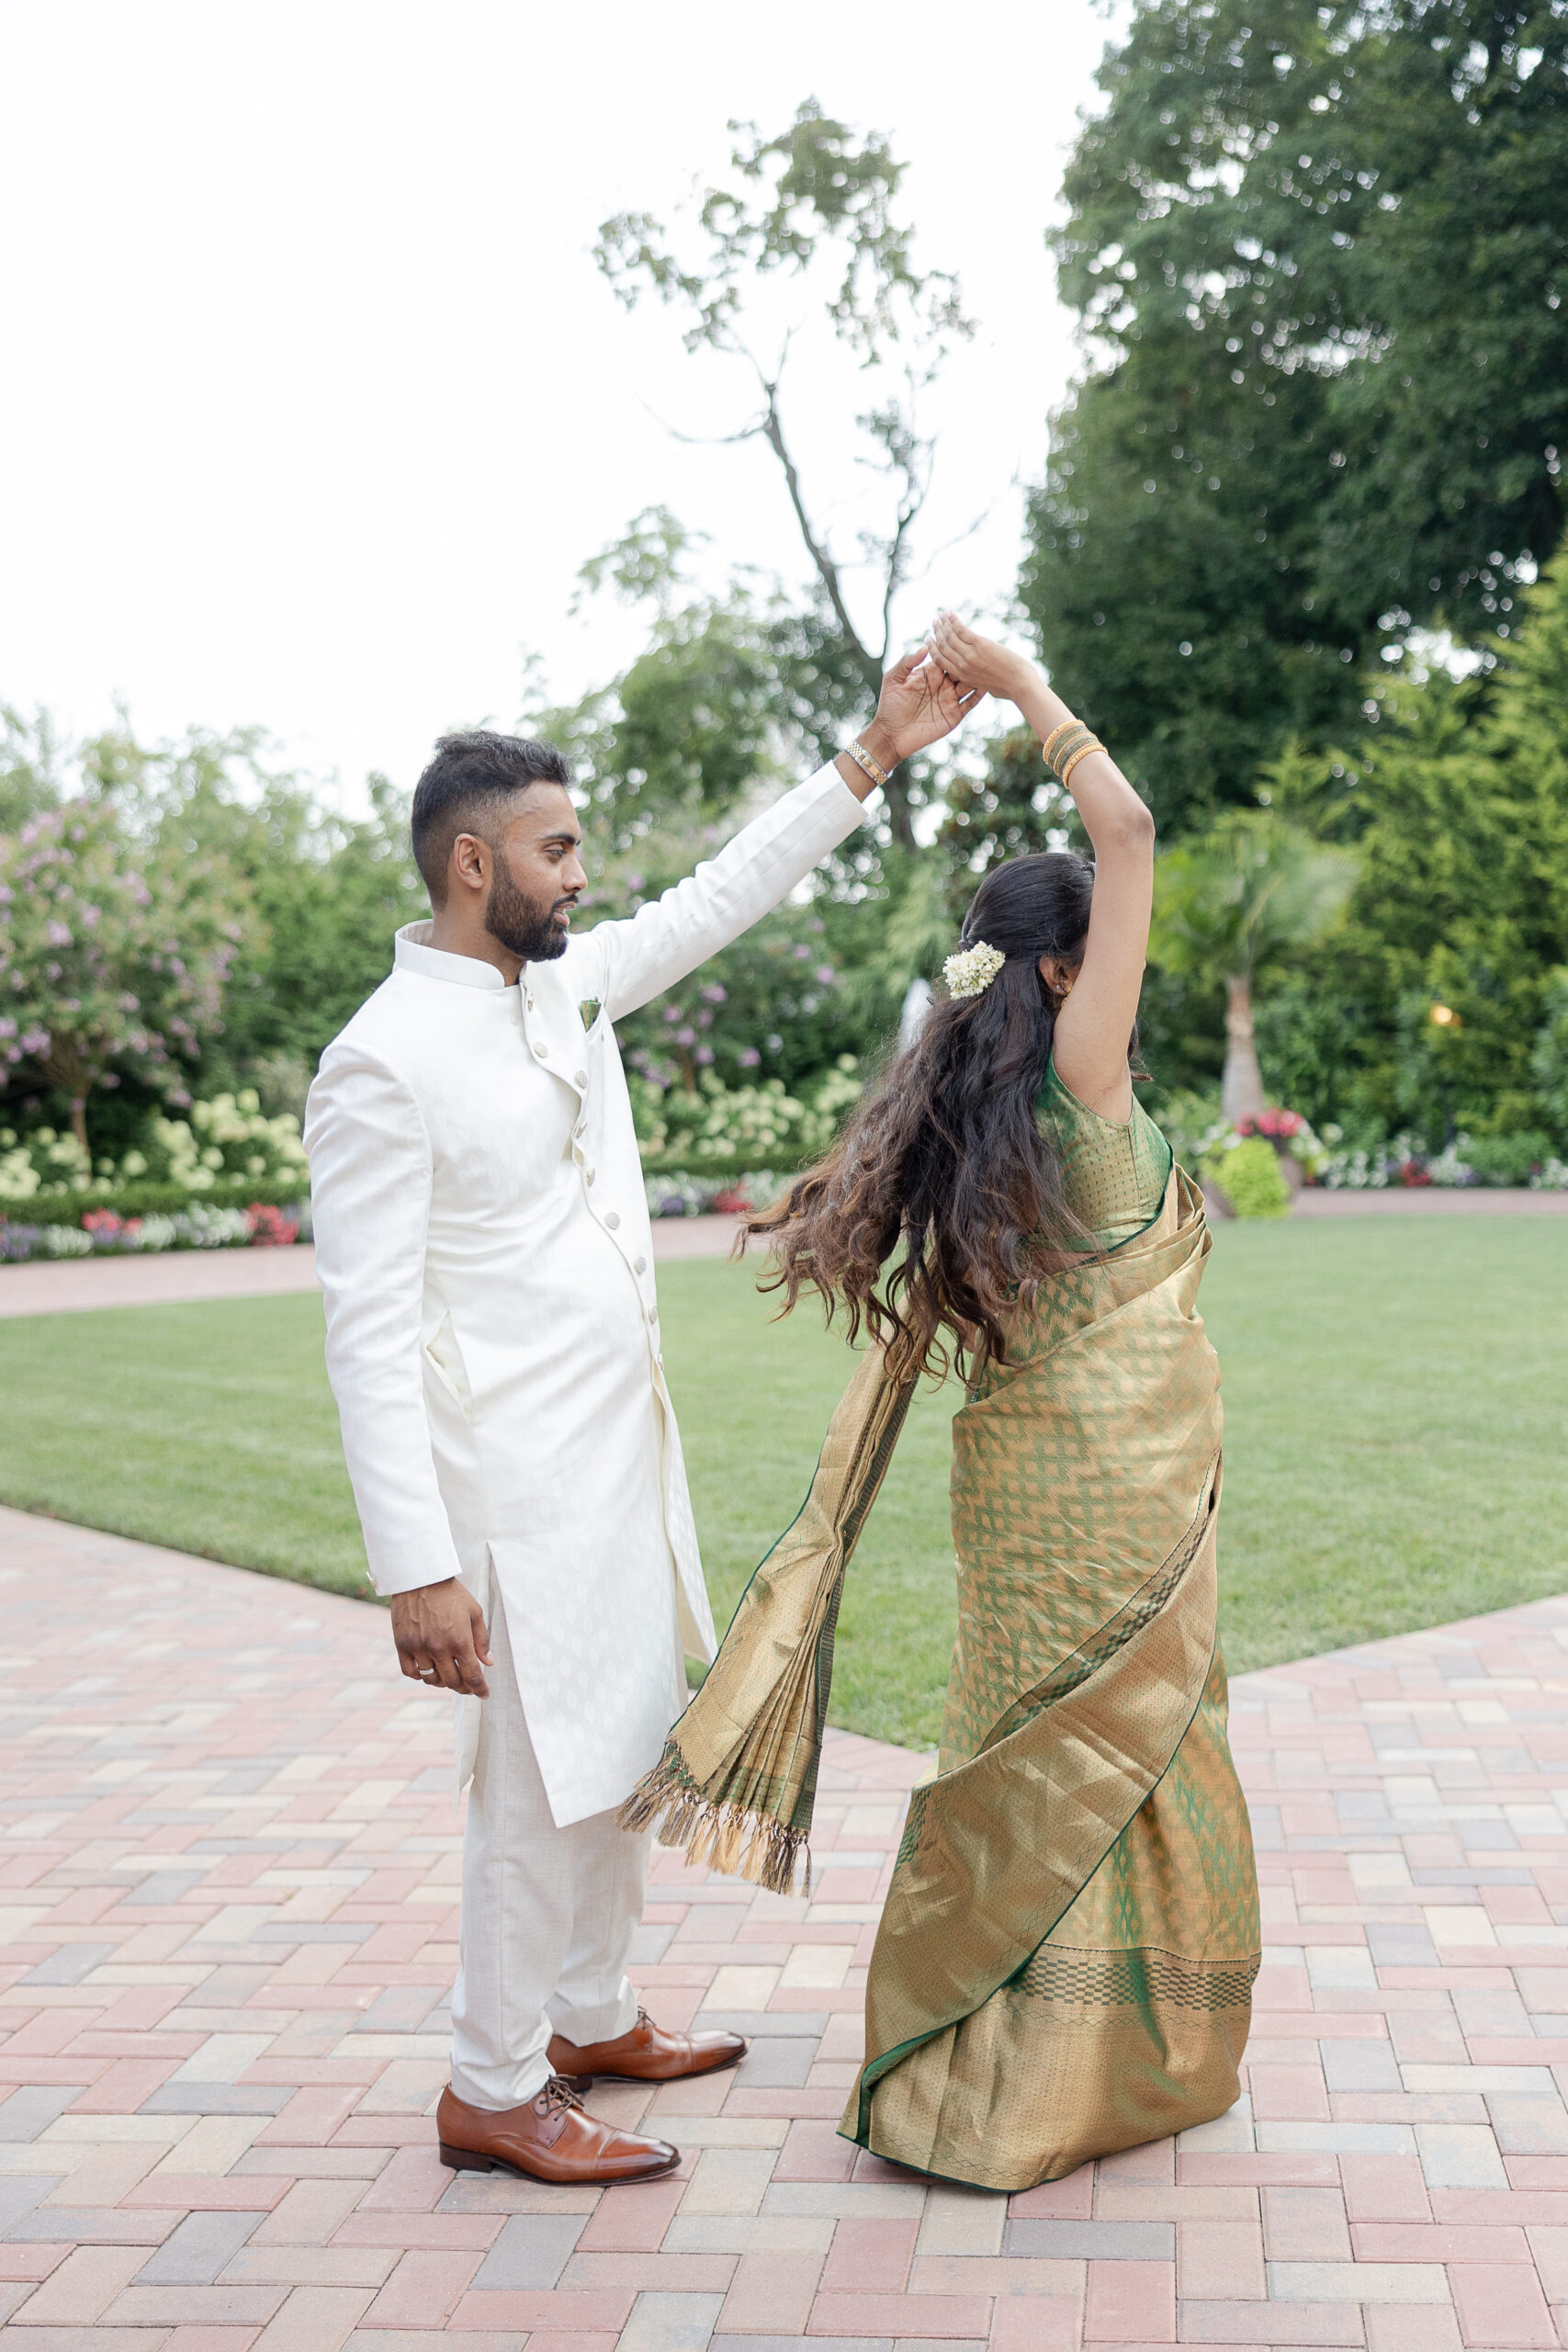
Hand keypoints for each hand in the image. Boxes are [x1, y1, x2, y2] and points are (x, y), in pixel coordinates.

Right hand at [390, 1577, 490, 1696]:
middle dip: (464, 1688)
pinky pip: (411, 1672)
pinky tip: (428, 1671)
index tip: (484, 1694)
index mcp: (460, 1640)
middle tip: (468, 1686)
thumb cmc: (450, 1593)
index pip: (472, 1676)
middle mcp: (439, 1648)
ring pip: (432, 1679)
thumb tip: (488, 1663)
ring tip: (448, 1676)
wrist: (420, 1578)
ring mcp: (419, 1648)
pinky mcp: (402, 1645)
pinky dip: (420, 1676)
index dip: (480, 1689)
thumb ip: (482, 1640)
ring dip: (443, 1682)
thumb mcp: (474, 1612)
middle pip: (453, 1682)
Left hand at [867, 645, 984, 766]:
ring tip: (986, 667)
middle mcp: (942, 685)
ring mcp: (949, 700)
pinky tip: (985, 686)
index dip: (953, 650)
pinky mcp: (954, 715)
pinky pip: (969, 703)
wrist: (892, 734)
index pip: (946, 658)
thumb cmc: (889, 705)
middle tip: (978, 652)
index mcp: (930, 674)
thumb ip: (907, 661)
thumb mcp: (894, 679)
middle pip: (960, 670)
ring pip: (968, 685)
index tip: (962, 640)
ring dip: (976, 677)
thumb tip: (925, 646)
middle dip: (968, 662)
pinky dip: (978, 695)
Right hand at [929, 612, 1038, 704]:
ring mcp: (969, 655)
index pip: (940, 661)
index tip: (929, 640)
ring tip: (940, 616)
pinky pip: (961, 630)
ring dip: (943, 624)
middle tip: (934, 623)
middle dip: (936, 633)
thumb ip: (976, 678)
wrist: (1020, 684)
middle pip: (943, 647)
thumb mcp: (985, 685)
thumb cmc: (1008, 686)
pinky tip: (949, 613)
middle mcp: (962, 666)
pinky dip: (953, 620)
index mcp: (962, 677)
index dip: (933, 649)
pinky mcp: (979, 645)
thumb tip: (977, 672)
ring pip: (949, 637)